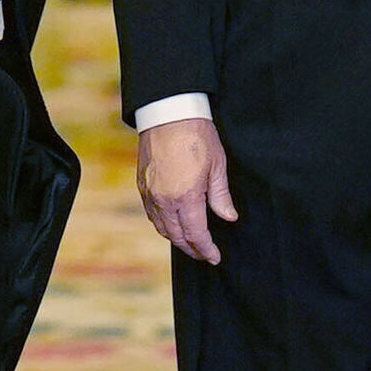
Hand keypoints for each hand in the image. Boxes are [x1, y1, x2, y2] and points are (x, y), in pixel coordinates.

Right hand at [137, 116, 236, 264]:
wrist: (168, 113)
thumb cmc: (196, 135)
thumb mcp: (217, 165)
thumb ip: (221, 196)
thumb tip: (228, 217)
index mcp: (186, 197)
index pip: (196, 234)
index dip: (206, 249)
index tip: (215, 257)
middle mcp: (164, 199)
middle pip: (177, 236)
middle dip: (191, 249)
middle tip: (204, 255)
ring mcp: (150, 193)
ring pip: (161, 227)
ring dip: (176, 239)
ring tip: (190, 243)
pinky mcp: (142, 185)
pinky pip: (151, 214)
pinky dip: (163, 224)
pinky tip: (172, 223)